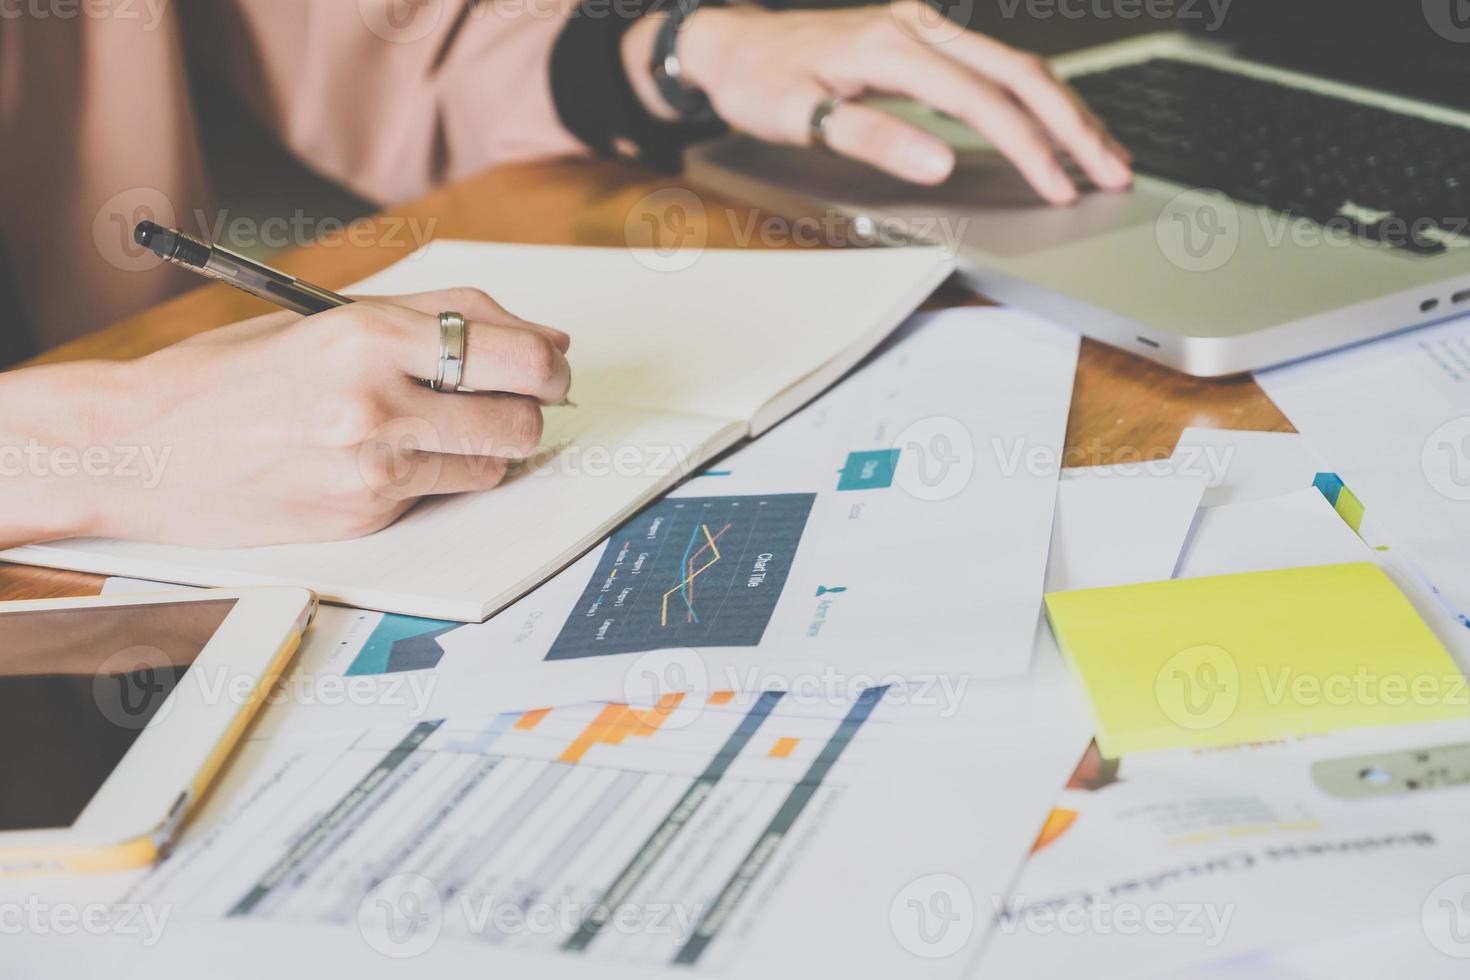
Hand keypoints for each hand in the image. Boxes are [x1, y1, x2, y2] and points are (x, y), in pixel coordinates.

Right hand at [0, 288, 571, 548]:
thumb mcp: (328, 319)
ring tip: (444, 428)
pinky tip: (397, 459)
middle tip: (518, 401)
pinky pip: (444, 492)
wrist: (139, 449)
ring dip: (490, 446)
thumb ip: (437, 318)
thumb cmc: (229, 378)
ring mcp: (371, 464)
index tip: (551, 364)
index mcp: (368, 332)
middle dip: (532, 407)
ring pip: (495, 460)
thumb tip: (540, 337)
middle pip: (520, 411)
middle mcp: (375, 398)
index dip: (547, 360)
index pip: (510, 346)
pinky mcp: (365, 513)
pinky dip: (440, 477)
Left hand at [627, 2, 1130, 202]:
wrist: (733, 46)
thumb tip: (938, 161)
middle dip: (1073, 126)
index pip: (983, 101)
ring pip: (1015, 64)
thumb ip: (872, 139)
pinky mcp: (922, 39)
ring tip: (1101, 154)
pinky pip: (994, 65)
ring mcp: (923, 28)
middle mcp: (918, 28)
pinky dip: (1033, 96)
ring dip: (1063, 110)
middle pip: (1020, 72)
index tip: (1059, 186)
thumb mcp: (802, 118)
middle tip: (1113, 172)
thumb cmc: (761, 83)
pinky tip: (1054, 123)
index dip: (1029, 147)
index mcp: (893, 48)